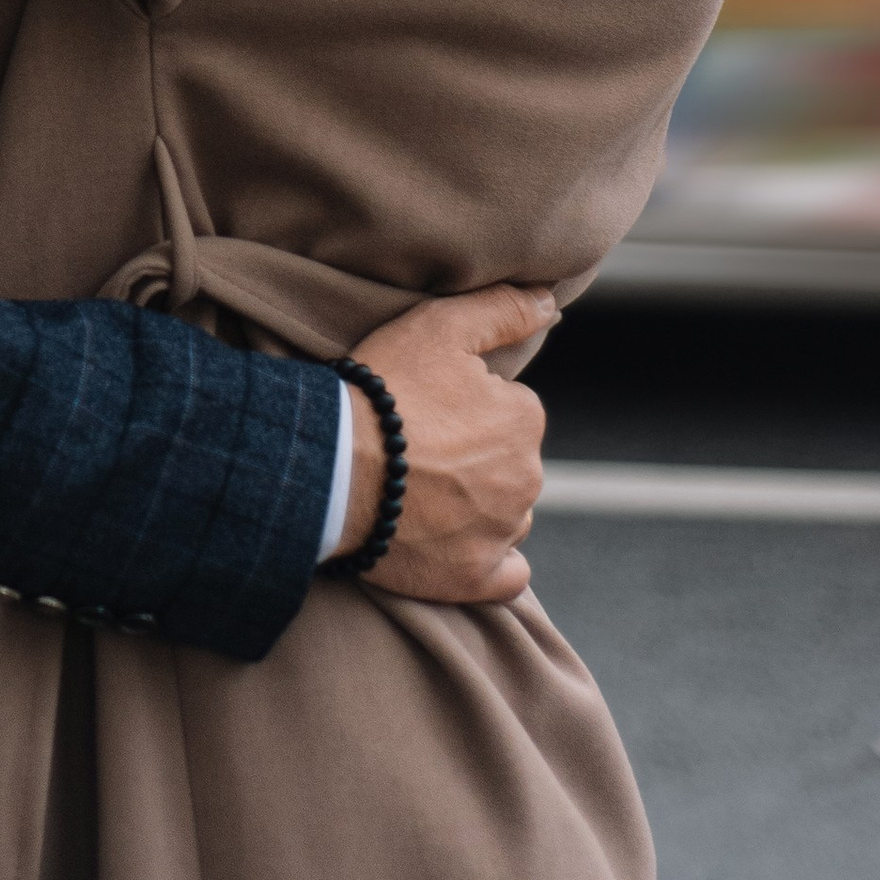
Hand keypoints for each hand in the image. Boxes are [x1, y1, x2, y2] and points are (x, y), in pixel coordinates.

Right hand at [338, 283, 551, 607]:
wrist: (330, 467)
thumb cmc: (382, 392)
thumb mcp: (439, 327)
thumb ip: (501, 310)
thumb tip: (548, 301)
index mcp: (524, 420)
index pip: (510, 411)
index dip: (469, 407)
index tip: (429, 407)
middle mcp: (525, 480)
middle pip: (509, 464)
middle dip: (477, 457)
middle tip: (419, 448)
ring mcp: (501, 533)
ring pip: (506, 514)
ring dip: (479, 506)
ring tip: (421, 492)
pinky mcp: (475, 578)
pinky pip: (507, 575)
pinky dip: (490, 562)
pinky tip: (458, 546)